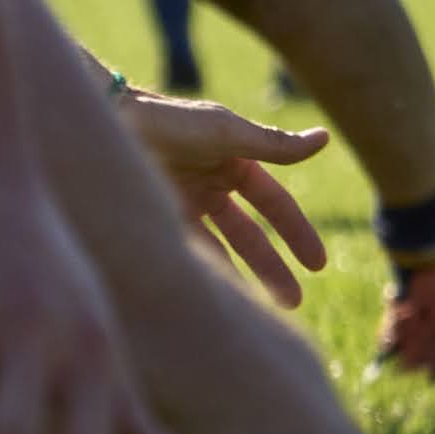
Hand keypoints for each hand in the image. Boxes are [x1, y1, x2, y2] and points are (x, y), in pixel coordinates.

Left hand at [112, 89, 331, 309]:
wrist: (110, 125)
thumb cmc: (171, 122)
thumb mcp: (229, 133)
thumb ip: (275, 145)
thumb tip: (324, 139)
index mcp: (233, 162)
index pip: (274, 204)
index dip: (296, 232)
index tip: (317, 264)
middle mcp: (210, 186)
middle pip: (249, 236)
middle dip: (272, 267)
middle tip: (294, 301)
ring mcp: (182, 206)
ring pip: (219, 251)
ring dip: (240, 279)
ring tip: (257, 312)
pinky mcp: (156, 221)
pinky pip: (188, 255)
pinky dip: (205, 274)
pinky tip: (220, 298)